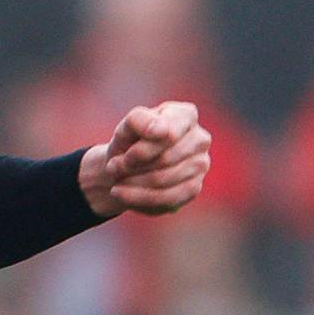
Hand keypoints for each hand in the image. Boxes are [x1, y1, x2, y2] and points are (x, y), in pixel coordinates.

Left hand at [79, 100, 207, 217]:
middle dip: (133, 167)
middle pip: (165, 159)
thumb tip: (162, 130)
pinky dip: (137, 198)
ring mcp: (201, 165)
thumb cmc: (129, 142)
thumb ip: (139, 120)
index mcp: (185, 115)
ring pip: (163, 180)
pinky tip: (121, 194)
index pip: (168, 135)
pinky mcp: (194, 188)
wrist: (125, 167)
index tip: (124, 155)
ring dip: (132, 183)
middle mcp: (200, 139)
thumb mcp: (125, 127)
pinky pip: (165, 199)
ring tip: (116, 179)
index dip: (142, 149)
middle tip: (112, 168)